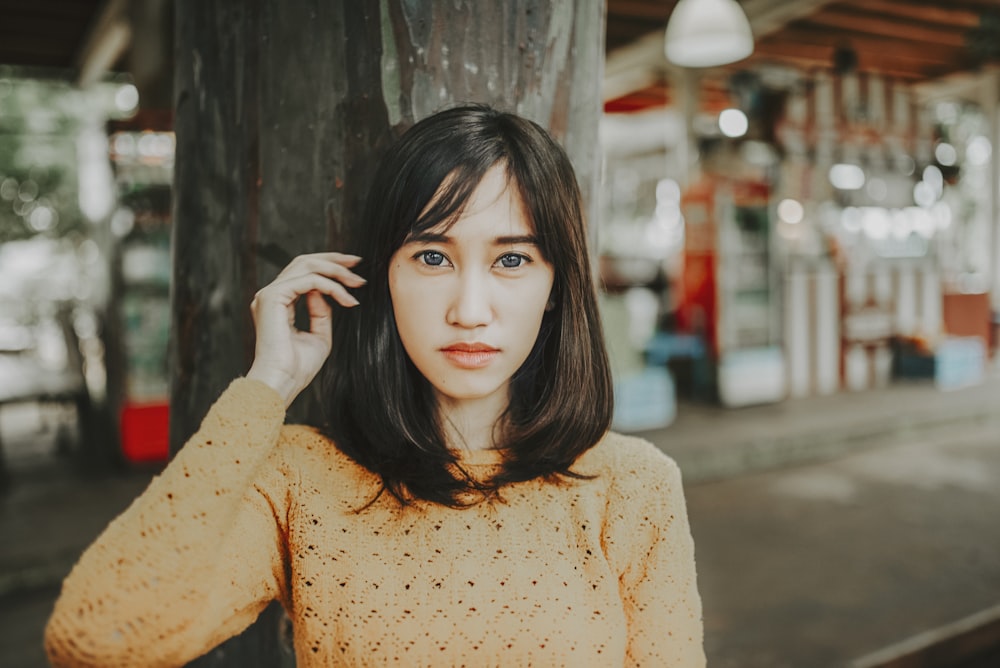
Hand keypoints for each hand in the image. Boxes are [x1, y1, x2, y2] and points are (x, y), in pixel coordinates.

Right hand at [246, 252, 364, 406]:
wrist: (283, 381)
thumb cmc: (297, 368)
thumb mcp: (318, 336)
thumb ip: (321, 312)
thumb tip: (326, 293)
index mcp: (278, 304)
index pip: (303, 273)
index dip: (329, 267)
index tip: (354, 273)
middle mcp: (271, 296)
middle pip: (304, 262)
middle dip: (333, 260)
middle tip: (358, 263)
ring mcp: (269, 294)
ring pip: (307, 266)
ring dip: (336, 271)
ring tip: (357, 282)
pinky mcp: (273, 297)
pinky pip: (310, 281)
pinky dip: (332, 287)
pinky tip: (346, 299)